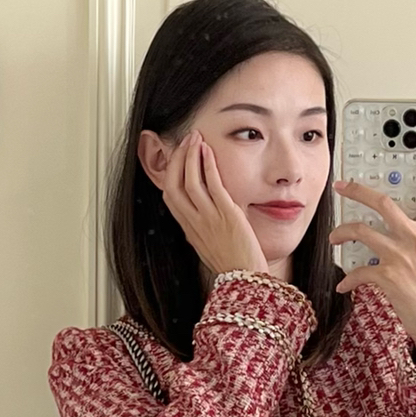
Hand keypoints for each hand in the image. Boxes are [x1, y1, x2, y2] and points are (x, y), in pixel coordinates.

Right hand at [158, 130, 269, 278]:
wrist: (246, 279)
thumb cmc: (234, 264)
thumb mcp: (210, 246)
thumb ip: (204, 229)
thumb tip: (204, 217)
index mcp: (189, 229)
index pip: (169, 196)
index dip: (170, 173)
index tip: (177, 157)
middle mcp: (194, 223)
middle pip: (172, 184)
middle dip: (176, 159)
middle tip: (185, 140)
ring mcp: (209, 218)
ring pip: (189, 181)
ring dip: (190, 156)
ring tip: (196, 138)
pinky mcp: (227, 214)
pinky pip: (212, 184)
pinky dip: (207, 164)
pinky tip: (208, 150)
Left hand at [329, 136, 415, 358]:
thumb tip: (394, 222)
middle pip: (383, 202)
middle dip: (356, 190)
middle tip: (341, 185)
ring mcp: (403, 256)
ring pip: (362, 230)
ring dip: (341, 233)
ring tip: (334, 238)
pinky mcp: (389, 276)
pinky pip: (359, 269)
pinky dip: (348, 278)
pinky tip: (345, 284)